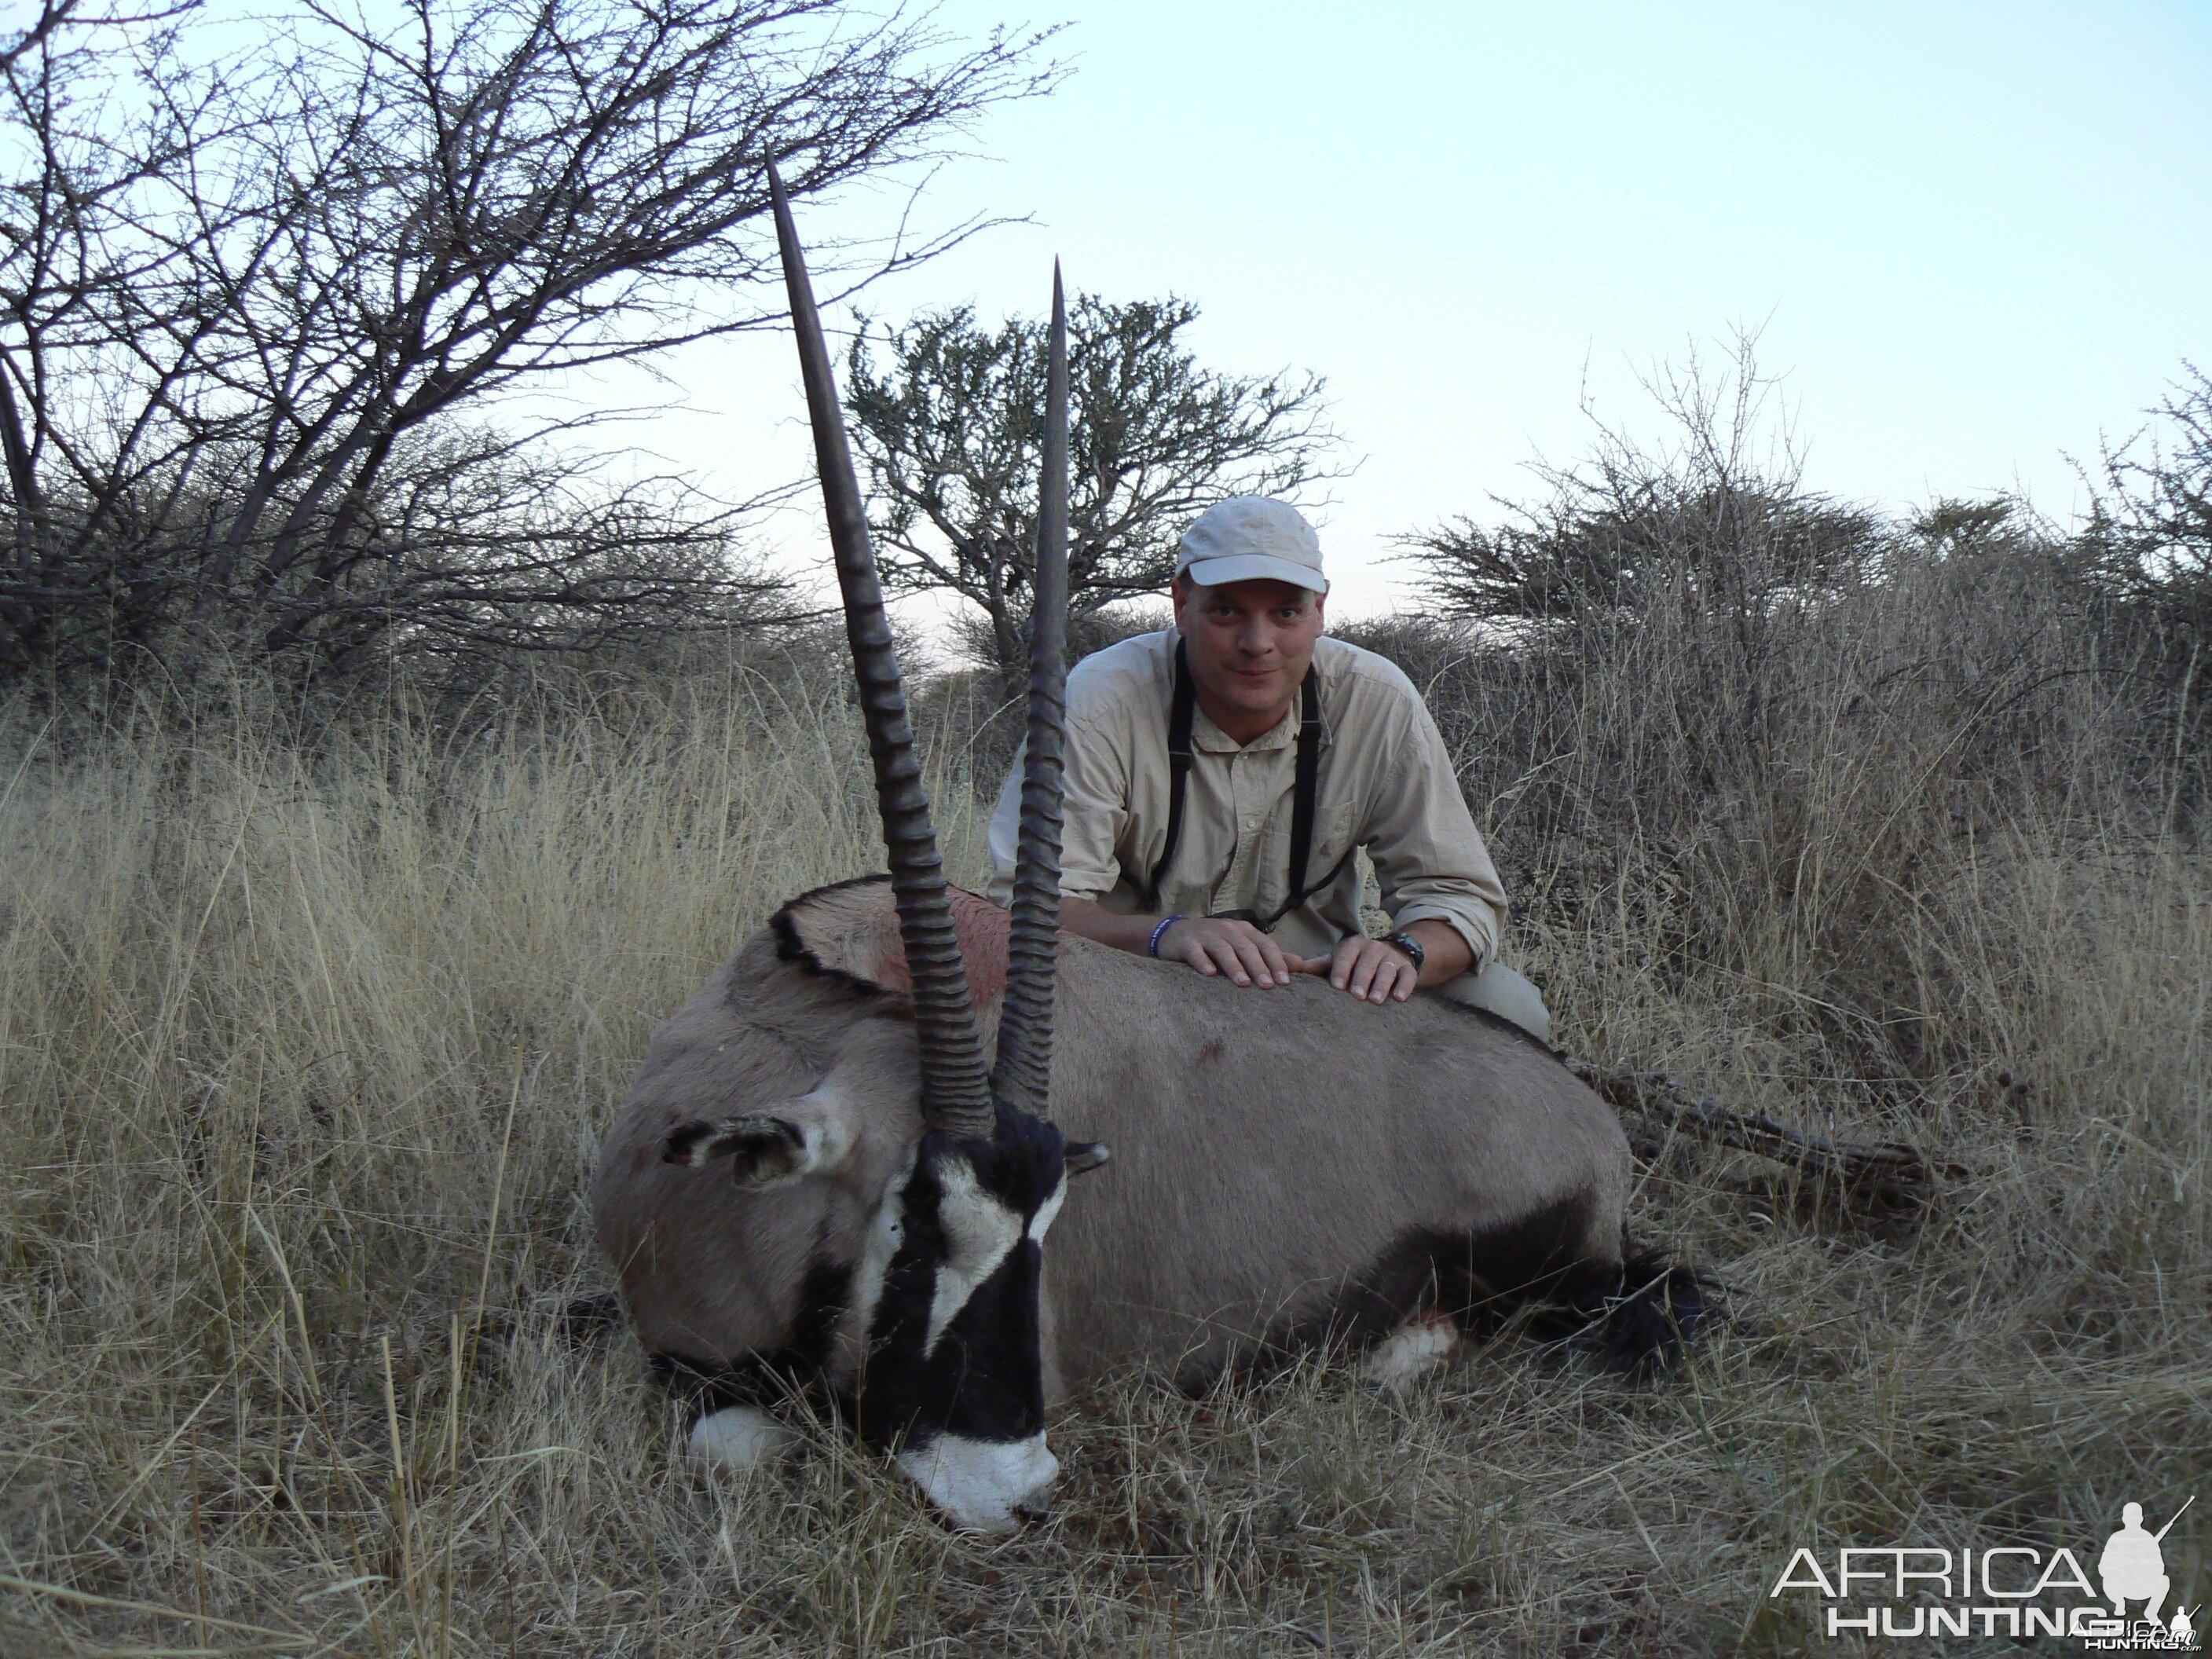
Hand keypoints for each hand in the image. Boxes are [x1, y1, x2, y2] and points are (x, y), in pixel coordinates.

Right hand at [1155, 916, 1307, 987]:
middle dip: (1258, 966)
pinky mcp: (1186, 942)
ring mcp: (1206, 934)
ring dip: (1233, 966)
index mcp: (1244, 931)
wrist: (1175, 934)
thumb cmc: (1214, 944)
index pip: (1264, 945)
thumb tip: (1299, 964)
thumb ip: (1269, 956)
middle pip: (1246, 947)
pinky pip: (1195, 952)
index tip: (1284, 982)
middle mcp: (1227, 930)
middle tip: (1267, 986)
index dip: (1275, 962)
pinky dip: (1202, 962)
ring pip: (1223, 949)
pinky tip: (1209, 974)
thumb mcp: (1243, 946)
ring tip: (1243, 983)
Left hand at [1320, 933, 1419, 1003]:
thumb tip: (1288, 968)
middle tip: (1357, 996)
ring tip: (1375, 1000)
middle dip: (1361, 979)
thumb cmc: (1355, 963)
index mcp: (1352, 945)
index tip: (1337, 986)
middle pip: (1367, 963)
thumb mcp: (1337, 961)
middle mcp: (1373, 948)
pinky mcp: (1407, 968)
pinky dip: (1404, 986)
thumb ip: (1317, 966)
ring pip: (1387, 970)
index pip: (1345, 956)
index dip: (1341, 970)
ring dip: (1381, 985)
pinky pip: (1408, 976)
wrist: (1389, 955)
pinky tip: (1398, 998)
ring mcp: (1391, 958)